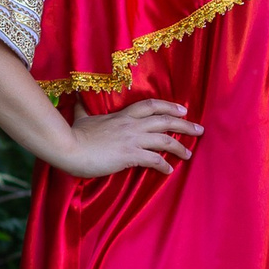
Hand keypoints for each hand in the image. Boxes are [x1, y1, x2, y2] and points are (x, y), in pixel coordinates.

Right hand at [56, 94, 202, 179]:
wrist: (69, 147)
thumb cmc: (75, 134)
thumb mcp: (82, 117)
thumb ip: (84, 108)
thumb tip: (77, 97)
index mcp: (123, 115)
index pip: (151, 105)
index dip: (169, 106)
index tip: (182, 109)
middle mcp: (132, 124)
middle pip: (165, 120)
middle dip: (185, 125)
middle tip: (199, 129)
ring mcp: (132, 139)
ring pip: (164, 140)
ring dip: (180, 147)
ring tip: (189, 154)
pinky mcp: (130, 155)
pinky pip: (153, 160)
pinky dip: (163, 165)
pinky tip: (168, 171)